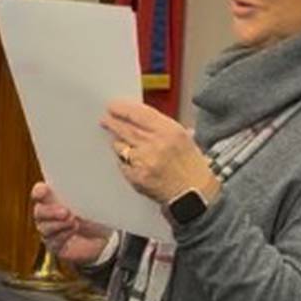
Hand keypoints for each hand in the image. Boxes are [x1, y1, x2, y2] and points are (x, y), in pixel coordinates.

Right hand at [30, 182, 114, 267]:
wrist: (104, 238)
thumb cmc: (97, 215)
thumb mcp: (95, 201)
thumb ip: (87, 193)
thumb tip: (91, 181)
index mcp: (54, 198)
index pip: (40, 192)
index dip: (39, 191)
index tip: (44, 191)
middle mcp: (48, 214)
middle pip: (39, 212)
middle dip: (50, 211)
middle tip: (66, 212)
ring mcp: (50, 231)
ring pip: (44, 228)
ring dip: (59, 224)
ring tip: (75, 222)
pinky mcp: (54, 246)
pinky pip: (53, 241)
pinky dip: (63, 235)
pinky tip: (74, 231)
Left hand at [100, 96, 218, 208]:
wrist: (195, 194)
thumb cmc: (192, 167)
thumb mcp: (184, 138)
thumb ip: (162, 127)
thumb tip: (139, 118)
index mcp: (170, 131)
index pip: (140, 114)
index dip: (123, 109)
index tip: (113, 106)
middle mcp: (156, 144)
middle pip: (126, 128)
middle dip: (113, 123)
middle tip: (105, 120)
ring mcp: (144, 162)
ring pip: (121, 146)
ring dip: (117, 142)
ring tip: (117, 140)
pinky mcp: (137, 178)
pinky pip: (122, 165)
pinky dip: (124, 161)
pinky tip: (129, 161)